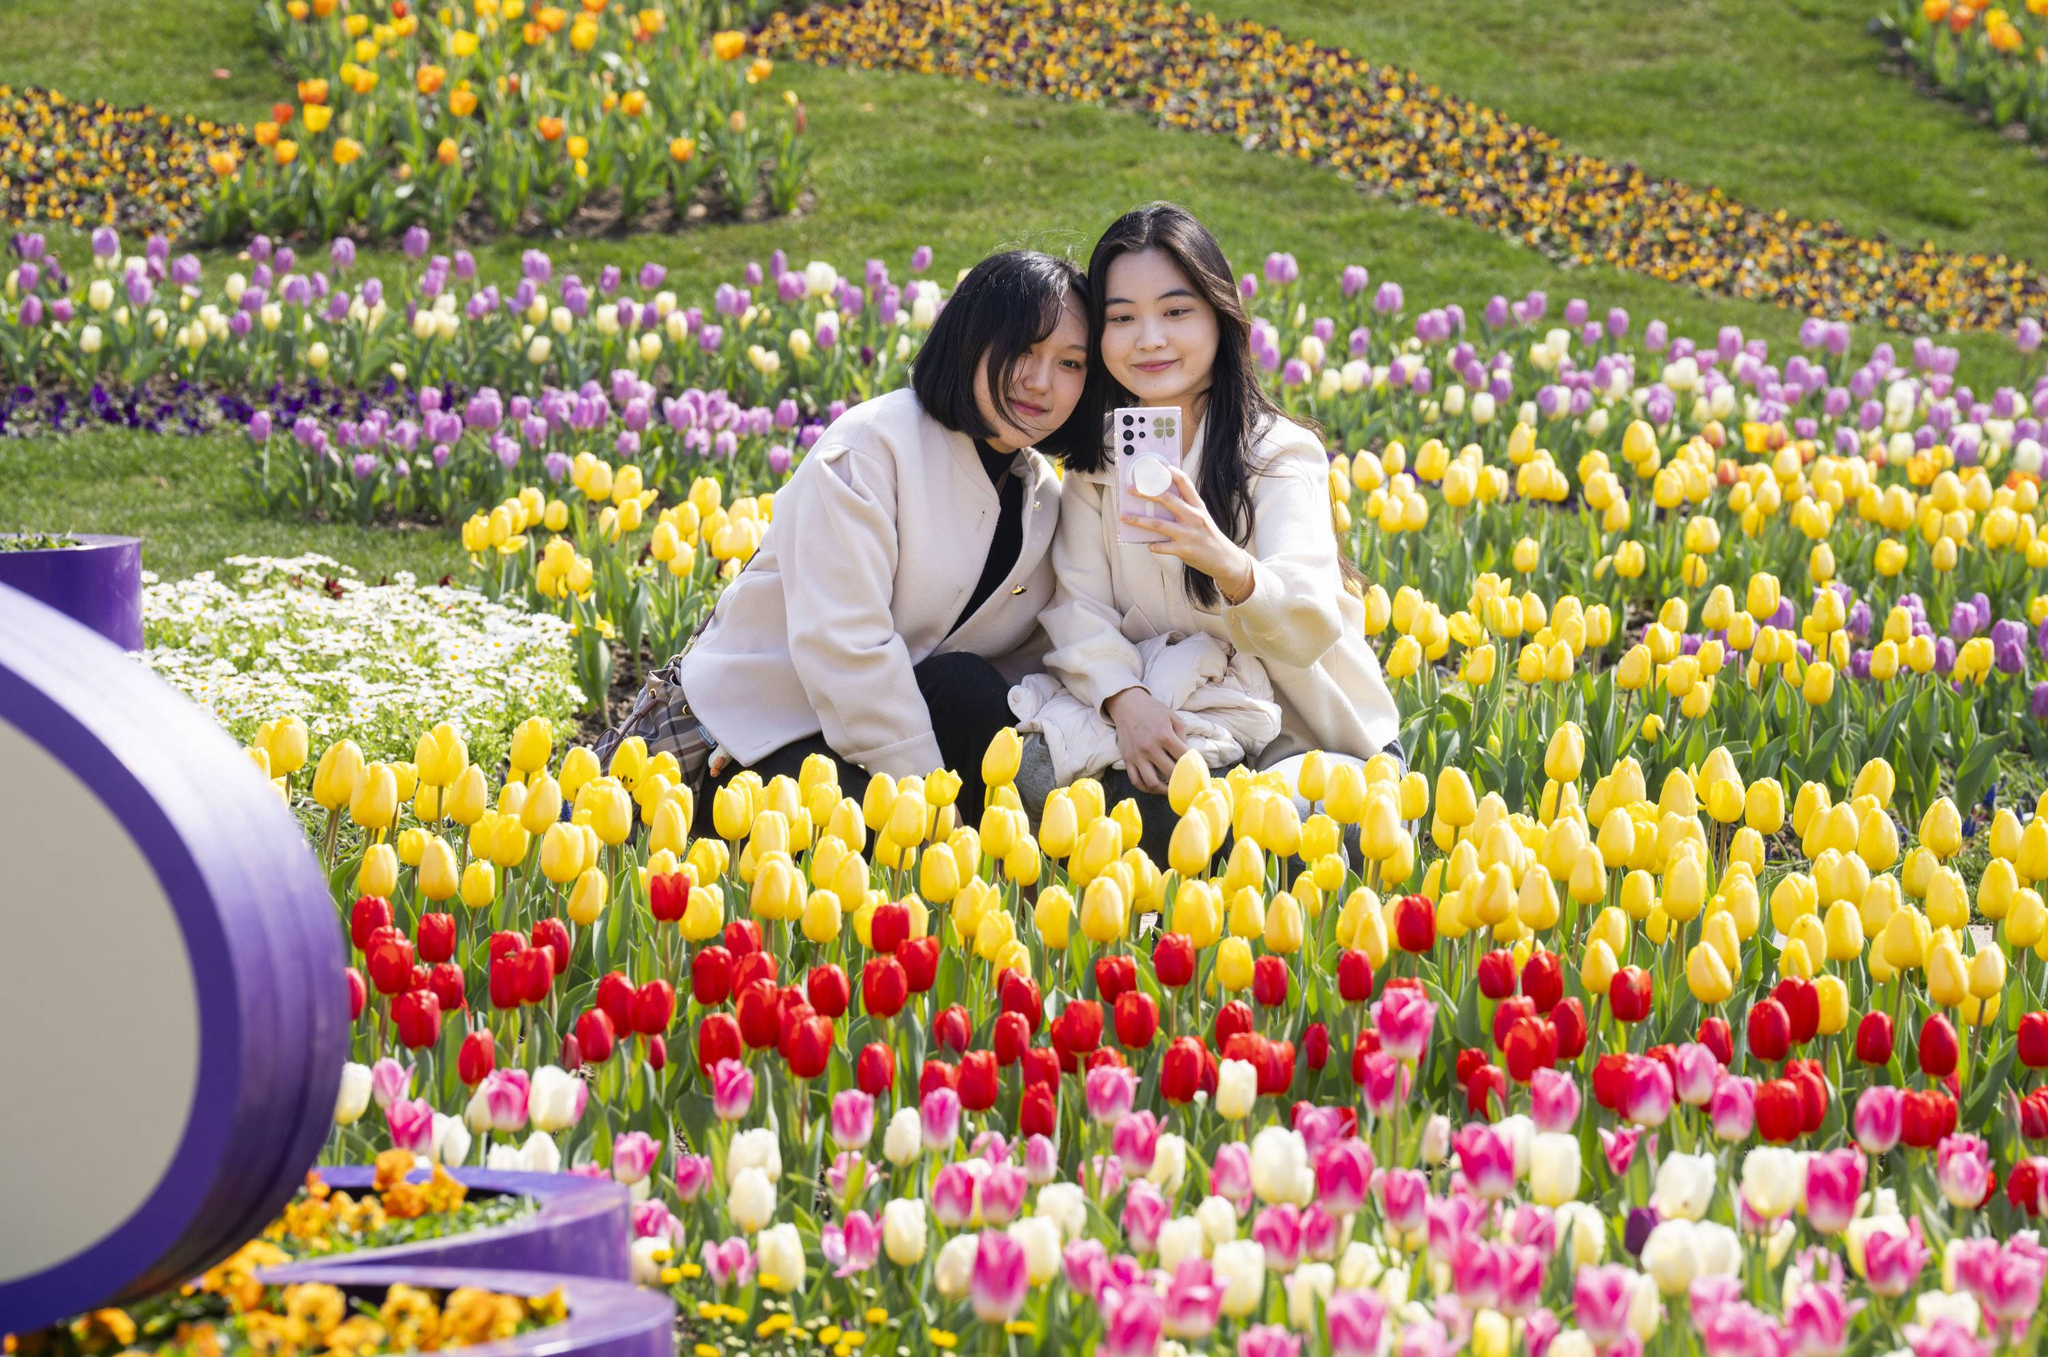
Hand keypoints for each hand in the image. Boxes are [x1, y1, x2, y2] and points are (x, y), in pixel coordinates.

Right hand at [1105, 686, 1186, 793]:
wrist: (1128, 705)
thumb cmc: (1153, 710)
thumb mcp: (1173, 717)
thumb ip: (1182, 736)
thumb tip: (1187, 754)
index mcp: (1164, 736)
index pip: (1183, 758)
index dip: (1191, 764)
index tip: (1194, 768)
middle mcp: (1150, 748)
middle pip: (1170, 772)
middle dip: (1180, 779)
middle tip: (1185, 781)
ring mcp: (1137, 756)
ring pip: (1152, 783)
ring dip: (1164, 790)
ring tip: (1171, 790)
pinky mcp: (1127, 760)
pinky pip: (1136, 780)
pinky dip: (1146, 788)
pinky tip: (1154, 788)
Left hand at [1119, 465, 1255, 602]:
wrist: (1224, 558)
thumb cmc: (1208, 536)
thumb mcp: (1201, 517)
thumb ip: (1185, 507)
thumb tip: (1160, 498)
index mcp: (1198, 506)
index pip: (1184, 482)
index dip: (1170, 472)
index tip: (1157, 465)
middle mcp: (1193, 517)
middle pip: (1166, 500)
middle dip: (1146, 493)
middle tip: (1131, 489)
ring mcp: (1188, 534)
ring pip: (1158, 524)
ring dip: (1139, 520)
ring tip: (1124, 517)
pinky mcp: (1184, 550)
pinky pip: (1161, 546)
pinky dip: (1152, 545)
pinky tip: (1148, 544)